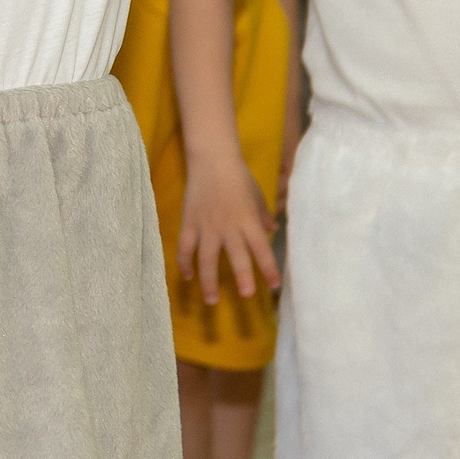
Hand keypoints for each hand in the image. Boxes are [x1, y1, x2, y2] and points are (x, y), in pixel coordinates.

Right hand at [178, 152, 280, 306]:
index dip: (269, 268)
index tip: (275, 286)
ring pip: (207, 258)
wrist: (211, 158)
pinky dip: (184, 262)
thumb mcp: (257, 195)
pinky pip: (185, 246)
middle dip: (243, 277)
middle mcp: (229, 226)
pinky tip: (187, 277)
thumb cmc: (238, 176)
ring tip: (211, 301)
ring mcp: (207, 225)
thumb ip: (264, 215)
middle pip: (237, 256)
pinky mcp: (189, 222)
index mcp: (248, 220)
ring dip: (209, 281)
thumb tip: (273, 230)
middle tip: (247, 295)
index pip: (261, 249)